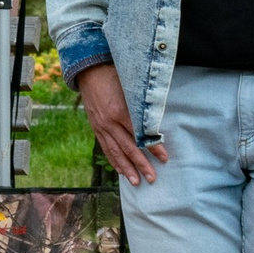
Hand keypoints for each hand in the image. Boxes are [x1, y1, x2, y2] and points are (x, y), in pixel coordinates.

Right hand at [78, 63, 164, 184]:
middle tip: (152, 178)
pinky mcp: (96, 127)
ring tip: (135, 182)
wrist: (89, 71)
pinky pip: (105, 147)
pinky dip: (113, 159)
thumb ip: (143, 104)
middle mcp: (109, 123)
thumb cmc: (114, 75)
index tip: (164, 158)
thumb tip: (158, 121)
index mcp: (121, 112)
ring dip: (126, 168)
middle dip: (141, 165)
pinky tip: (119, 170)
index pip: (140, 136)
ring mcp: (101, 126)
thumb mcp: (131, 87)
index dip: (153, 148)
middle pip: (128, 148)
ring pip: (115, 152)